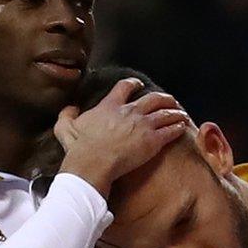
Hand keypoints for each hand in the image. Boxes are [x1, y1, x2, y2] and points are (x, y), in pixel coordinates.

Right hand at [54, 80, 190, 193]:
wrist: (94, 163)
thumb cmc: (80, 148)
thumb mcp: (66, 128)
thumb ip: (67, 115)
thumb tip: (71, 108)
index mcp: (110, 106)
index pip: (125, 88)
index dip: (133, 84)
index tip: (139, 84)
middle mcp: (129, 112)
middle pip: (153, 98)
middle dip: (164, 98)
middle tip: (169, 100)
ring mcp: (143, 125)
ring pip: (165, 113)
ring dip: (175, 112)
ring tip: (181, 113)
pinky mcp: (153, 140)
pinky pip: (170, 130)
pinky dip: (177, 127)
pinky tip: (182, 127)